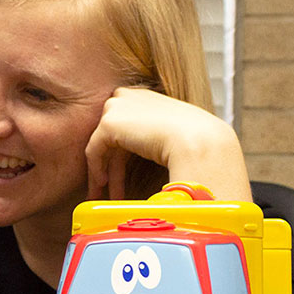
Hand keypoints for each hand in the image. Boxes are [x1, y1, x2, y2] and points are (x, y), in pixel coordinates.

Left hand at [85, 87, 249, 200]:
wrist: (199, 142)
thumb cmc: (197, 143)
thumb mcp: (175, 134)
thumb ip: (156, 137)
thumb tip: (151, 153)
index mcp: (147, 97)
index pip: (127, 125)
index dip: (123, 153)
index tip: (125, 175)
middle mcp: (130, 96)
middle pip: (113, 136)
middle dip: (110, 166)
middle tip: (108, 190)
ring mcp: (118, 107)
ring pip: (103, 145)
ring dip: (104, 172)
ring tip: (106, 196)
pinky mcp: (109, 123)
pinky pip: (94, 150)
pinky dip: (97, 169)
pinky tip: (104, 186)